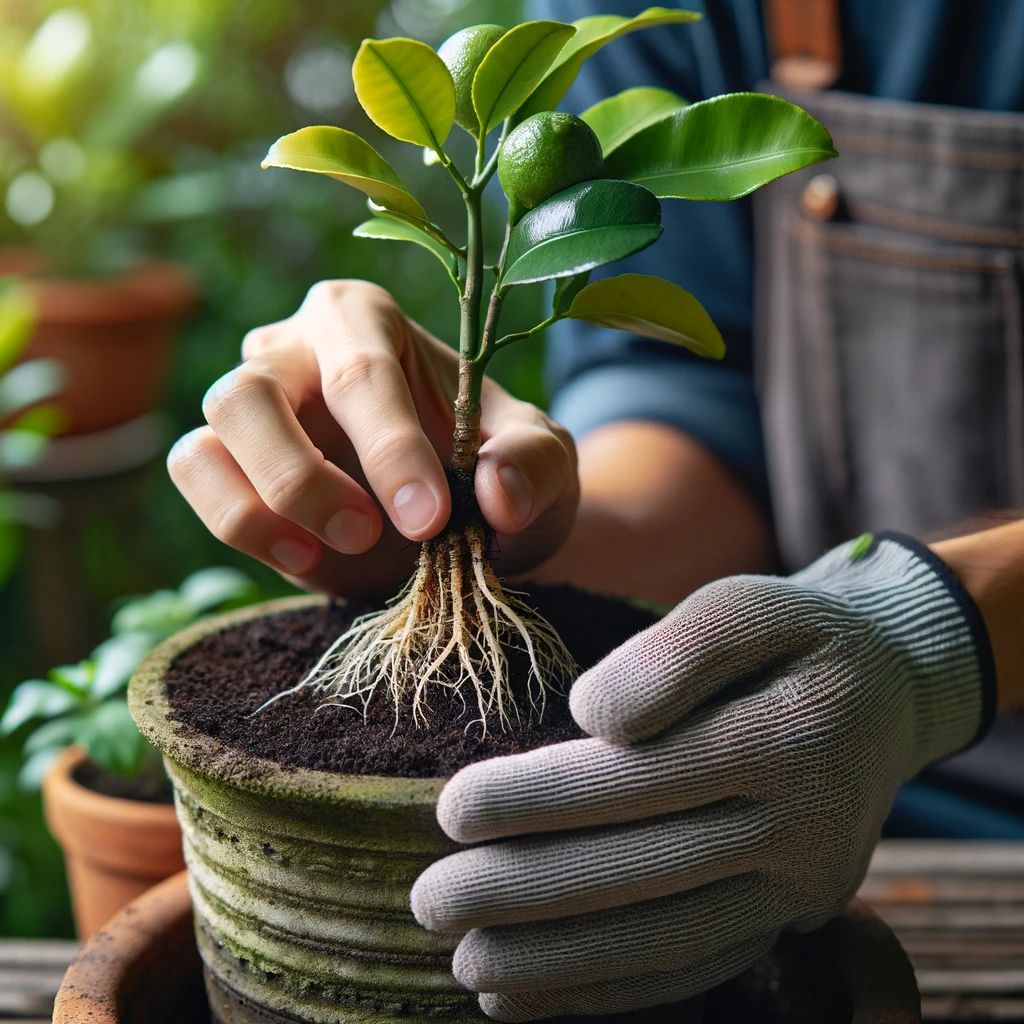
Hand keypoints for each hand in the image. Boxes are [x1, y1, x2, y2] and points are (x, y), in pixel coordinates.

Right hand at [168, 280, 577, 597]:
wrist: (457, 514)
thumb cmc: (492, 463)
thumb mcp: (540, 459)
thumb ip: (532, 465)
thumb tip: (497, 491)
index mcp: (366, 320)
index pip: (361, 371)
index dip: (390, 448)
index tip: (430, 518)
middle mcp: (292, 347)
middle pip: (252, 392)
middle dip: (306, 478)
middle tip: (371, 534)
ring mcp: (249, 400)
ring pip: (213, 432)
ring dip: (266, 501)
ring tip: (342, 549)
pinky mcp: (226, 457)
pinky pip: (196, 472)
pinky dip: (237, 520)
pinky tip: (303, 555)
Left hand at [411, 533, 993, 1020]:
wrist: (887, 691)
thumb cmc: (794, 638)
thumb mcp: (746, 605)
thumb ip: (676, 653)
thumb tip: (590, 715)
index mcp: (785, 736)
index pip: (639, 778)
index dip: (540, 798)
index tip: (452, 809)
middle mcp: (798, 828)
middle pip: (640, 870)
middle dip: (524, 893)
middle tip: (431, 902)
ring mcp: (797, 889)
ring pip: (662, 940)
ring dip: (555, 961)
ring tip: (466, 963)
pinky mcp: (787, 920)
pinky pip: (693, 967)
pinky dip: (606, 989)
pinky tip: (532, 994)